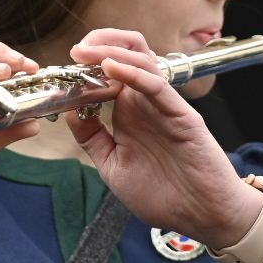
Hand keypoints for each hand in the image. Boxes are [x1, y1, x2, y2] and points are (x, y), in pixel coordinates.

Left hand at [64, 29, 262, 247]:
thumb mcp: (113, 167)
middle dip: (98, 46)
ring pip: (141, 62)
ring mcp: (163, 107)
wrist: (202, 216)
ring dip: (112, 51)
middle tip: (74, 50)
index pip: (107, 76)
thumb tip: (69, 111)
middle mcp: (145, 105)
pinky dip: (134, 72)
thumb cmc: (163, 195)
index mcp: (128, 115)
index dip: (84, 68)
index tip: (60, 73)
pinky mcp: (182, 114)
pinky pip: (157, 85)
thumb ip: (92, 139)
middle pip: (126, 56)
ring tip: (85, 52)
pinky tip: (111, 67)